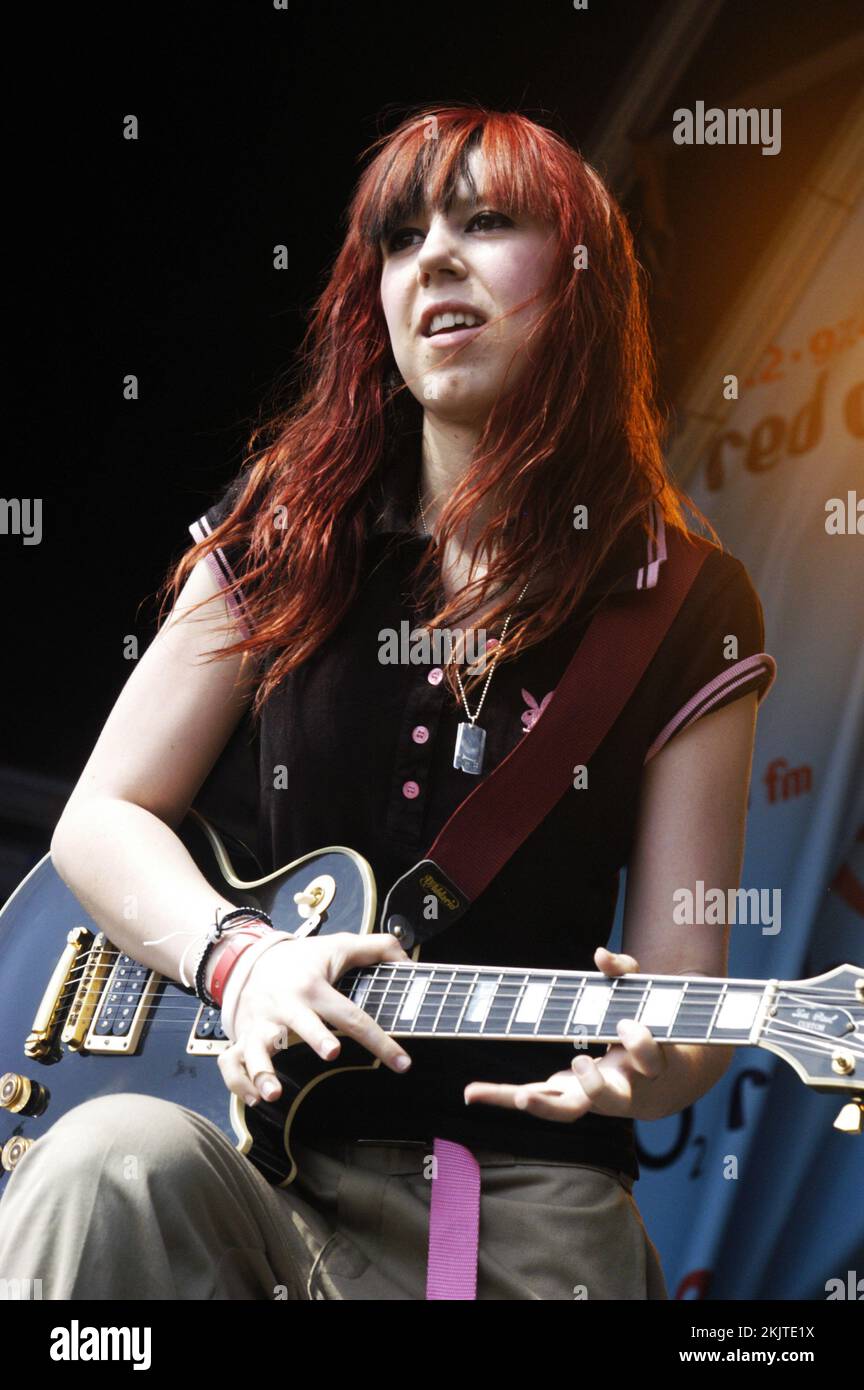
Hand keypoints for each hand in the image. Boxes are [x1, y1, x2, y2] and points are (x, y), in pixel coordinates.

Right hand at [217, 931, 412, 1107]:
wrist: (251, 959)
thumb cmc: (303, 960)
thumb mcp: (340, 946)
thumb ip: (378, 948)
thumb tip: (410, 963)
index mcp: (314, 987)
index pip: (353, 1016)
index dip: (380, 1040)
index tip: (401, 1064)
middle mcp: (287, 1005)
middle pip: (303, 1023)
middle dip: (315, 1037)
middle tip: (331, 1051)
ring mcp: (262, 1023)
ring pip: (256, 1048)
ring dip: (263, 1071)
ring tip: (273, 1093)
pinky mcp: (243, 1037)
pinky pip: (232, 1064)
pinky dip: (240, 1083)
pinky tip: (255, 1099)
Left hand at [463, 945, 667, 1121]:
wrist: (659, 1086)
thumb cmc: (649, 1029)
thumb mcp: (645, 997)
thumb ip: (625, 973)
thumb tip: (600, 955)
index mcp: (648, 1063)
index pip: (650, 1059)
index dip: (640, 1044)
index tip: (625, 1025)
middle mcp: (622, 1088)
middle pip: (610, 1099)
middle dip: (595, 1086)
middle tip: (581, 1061)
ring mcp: (590, 1099)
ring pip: (567, 1110)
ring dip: (542, 1104)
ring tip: (519, 1097)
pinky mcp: (564, 1098)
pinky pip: (534, 1100)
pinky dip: (502, 1097)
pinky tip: (472, 1093)